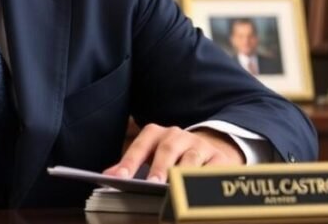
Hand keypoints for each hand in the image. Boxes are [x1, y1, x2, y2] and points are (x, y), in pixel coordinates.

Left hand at [103, 125, 244, 182]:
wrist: (209, 148)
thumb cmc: (172, 157)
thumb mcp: (150, 156)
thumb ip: (130, 165)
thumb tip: (108, 175)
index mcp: (156, 134)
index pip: (140, 145)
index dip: (129, 161)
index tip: (118, 178)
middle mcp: (178, 136)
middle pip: (167, 150)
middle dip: (159, 167)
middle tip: (152, 184)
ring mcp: (200, 145)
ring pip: (191, 159)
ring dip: (183, 175)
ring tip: (175, 190)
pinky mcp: (219, 159)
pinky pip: (213, 171)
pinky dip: (205, 181)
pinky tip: (198, 193)